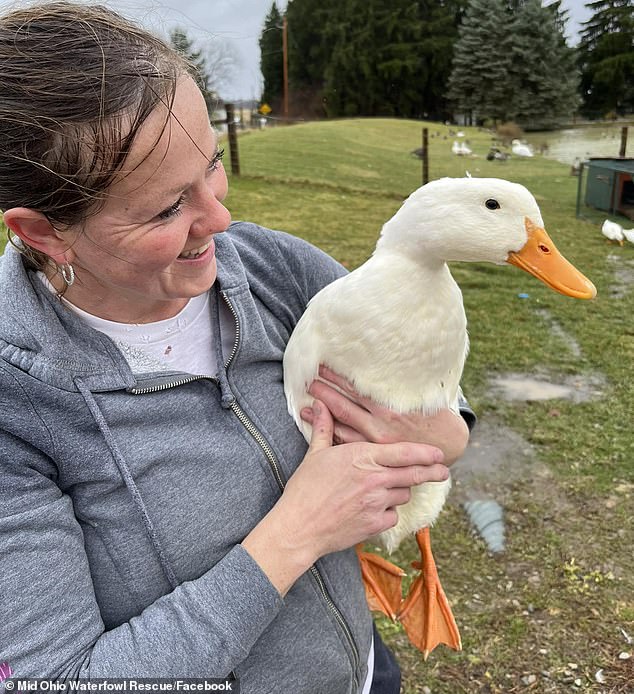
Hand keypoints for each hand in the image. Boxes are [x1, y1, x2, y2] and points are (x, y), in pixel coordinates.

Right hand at [241, 400, 448, 594]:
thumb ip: (324, 428)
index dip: (425, 453)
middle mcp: (374, 478)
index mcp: (362, 457)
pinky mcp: (375, 524)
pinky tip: (374, 509)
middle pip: (413, 474)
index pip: (404, 452)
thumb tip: (320, 405)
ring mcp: (376, 502)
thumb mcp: (315, 454)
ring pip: (404, 494)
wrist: (299, 527)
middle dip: (432, 472)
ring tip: (386, 490)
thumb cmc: (304, 489)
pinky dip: (388, 512)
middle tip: (443, 471)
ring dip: (400, 491)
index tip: (439, 454)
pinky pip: (393, 515)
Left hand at [300, 365, 469, 465]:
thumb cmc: (431, 415)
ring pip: (342, 427)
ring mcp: (375, 442)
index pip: (356, 389)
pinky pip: (350, 444)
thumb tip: (382, 360)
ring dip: (323, 416)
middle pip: (344, 406)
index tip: (322, 366)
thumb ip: (396, 384)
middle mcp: (380, 425)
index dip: (337, 378)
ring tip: (305, 406)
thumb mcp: (417, 396)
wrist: (447, 445)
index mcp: (390, 407)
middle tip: (307, 381)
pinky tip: (320, 428)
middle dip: (324, 394)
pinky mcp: (375, 453)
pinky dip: (333, 435)